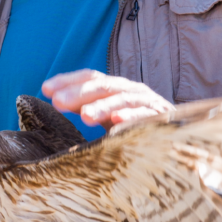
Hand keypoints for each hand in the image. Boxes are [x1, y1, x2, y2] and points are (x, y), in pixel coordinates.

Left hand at [42, 70, 174, 128]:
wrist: (177, 143)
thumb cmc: (136, 130)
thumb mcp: (107, 120)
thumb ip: (87, 110)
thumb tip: (54, 102)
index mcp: (116, 89)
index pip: (91, 78)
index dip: (68, 81)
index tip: (45, 89)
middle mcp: (131, 91)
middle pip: (103, 86)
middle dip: (79, 93)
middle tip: (57, 102)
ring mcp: (148, 102)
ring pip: (122, 99)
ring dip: (103, 106)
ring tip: (85, 116)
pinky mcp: (163, 118)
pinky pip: (146, 115)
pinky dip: (132, 116)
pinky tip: (117, 122)